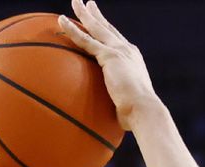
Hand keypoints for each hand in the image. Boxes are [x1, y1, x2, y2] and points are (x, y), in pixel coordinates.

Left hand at [59, 0, 158, 130]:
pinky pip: (85, 40)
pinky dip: (72, 30)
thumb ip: (117, 103)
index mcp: (132, 59)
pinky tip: (61, 21)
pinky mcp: (108, 56)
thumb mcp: (125, 105)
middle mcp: (126, 50)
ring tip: (75, 2)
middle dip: (96, 15)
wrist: (143, 109)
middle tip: (87, 3)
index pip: (116, 41)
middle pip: (107, 28)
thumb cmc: (136, 114)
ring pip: (96, 28)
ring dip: (84, 14)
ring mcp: (118, 50)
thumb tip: (109, 117)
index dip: (107, 30)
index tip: (100, 21)